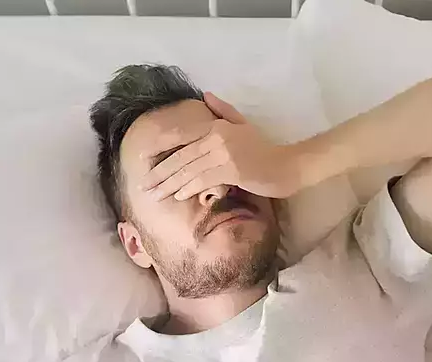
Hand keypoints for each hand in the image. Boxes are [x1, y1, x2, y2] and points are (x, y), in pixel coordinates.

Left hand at [142, 92, 302, 201]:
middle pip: (182, 157)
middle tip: (144, 186)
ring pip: (190, 170)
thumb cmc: (265, 150)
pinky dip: (189, 188)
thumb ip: (223, 111)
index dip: (163, 149)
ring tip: (156, 195)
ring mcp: (224, 153)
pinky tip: (178, 195)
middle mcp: (218, 136)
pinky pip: (204, 179)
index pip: (183, 137)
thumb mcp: (244, 125)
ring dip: (170, 185)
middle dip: (161, 173)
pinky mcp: (231, 169)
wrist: (288, 166)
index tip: (145, 159)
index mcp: (218, 126)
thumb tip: (205, 95)